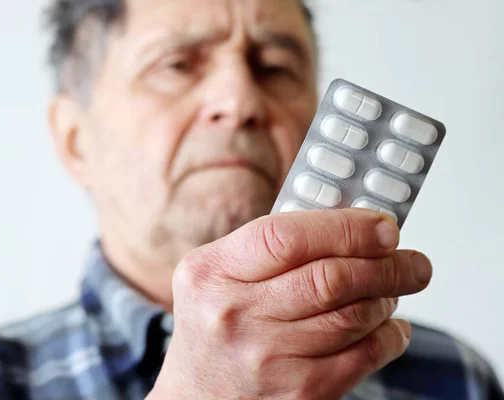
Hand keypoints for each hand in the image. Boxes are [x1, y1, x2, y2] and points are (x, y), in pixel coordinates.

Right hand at [148, 209, 431, 399]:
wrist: (197, 396)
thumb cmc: (214, 325)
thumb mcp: (216, 274)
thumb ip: (270, 245)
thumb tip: (350, 225)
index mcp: (212, 273)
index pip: (286, 237)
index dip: (346, 228)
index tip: (383, 227)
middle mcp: (234, 315)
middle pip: (330, 279)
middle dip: (387, 265)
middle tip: (411, 260)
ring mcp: (266, 359)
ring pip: (354, 316)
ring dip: (387, 298)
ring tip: (392, 290)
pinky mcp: (298, 393)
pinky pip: (364, 356)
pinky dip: (390, 336)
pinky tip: (389, 326)